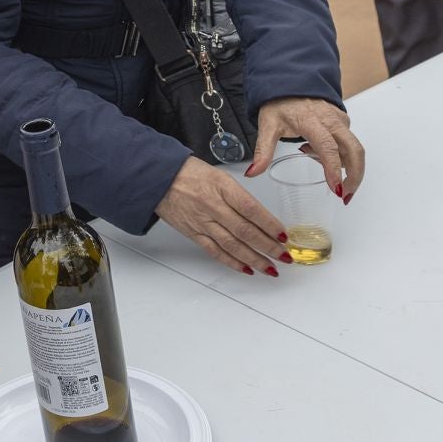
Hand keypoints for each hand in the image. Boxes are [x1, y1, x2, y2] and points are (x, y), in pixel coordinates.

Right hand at [156, 156, 288, 275]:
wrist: (158, 178)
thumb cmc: (188, 173)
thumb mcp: (219, 176)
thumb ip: (239, 196)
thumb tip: (261, 217)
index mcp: (222, 187)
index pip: (252, 209)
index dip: (270, 225)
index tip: (284, 236)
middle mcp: (213, 206)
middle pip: (245, 231)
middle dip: (268, 246)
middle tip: (284, 256)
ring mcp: (202, 222)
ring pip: (232, 245)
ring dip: (254, 259)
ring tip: (270, 268)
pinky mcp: (193, 233)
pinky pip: (215, 251)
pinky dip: (232, 262)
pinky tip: (246, 269)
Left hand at [244, 97, 364, 200]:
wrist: (289, 80)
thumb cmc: (280, 102)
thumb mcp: (267, 125)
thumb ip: (262, 151)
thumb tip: (253, 172)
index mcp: (311, 121)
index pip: (328, 148)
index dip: (334, 169)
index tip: (337, 188)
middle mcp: (330, 120)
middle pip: (353, 150)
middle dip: (355, 175)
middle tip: (345, 195)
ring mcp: (339, 119)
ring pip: (352, 147)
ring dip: (346, 166)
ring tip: (321, 168)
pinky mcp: (342, 120)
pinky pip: (348, 142)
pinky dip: (340, 155)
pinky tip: (319, 153)